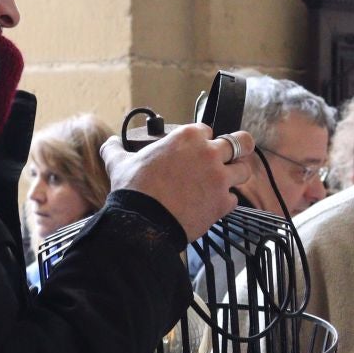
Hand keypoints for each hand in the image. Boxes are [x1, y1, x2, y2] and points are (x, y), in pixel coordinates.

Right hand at [103, 124, 254, 242]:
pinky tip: (213, 205)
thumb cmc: (134, 189)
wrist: (143, 223)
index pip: (207, 129)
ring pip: (245, 169)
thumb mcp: (120, 163)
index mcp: (188, 136)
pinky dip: (225, 202)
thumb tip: (109, 143)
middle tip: (233, 155)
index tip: (197, 149)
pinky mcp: (223, 202)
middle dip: (238, 147)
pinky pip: (234, 199)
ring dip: (236, 175)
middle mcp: (209, 153)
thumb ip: (115, 149)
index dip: (203, 139)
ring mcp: (220, 178)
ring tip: (225, 181)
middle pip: (241, 142)